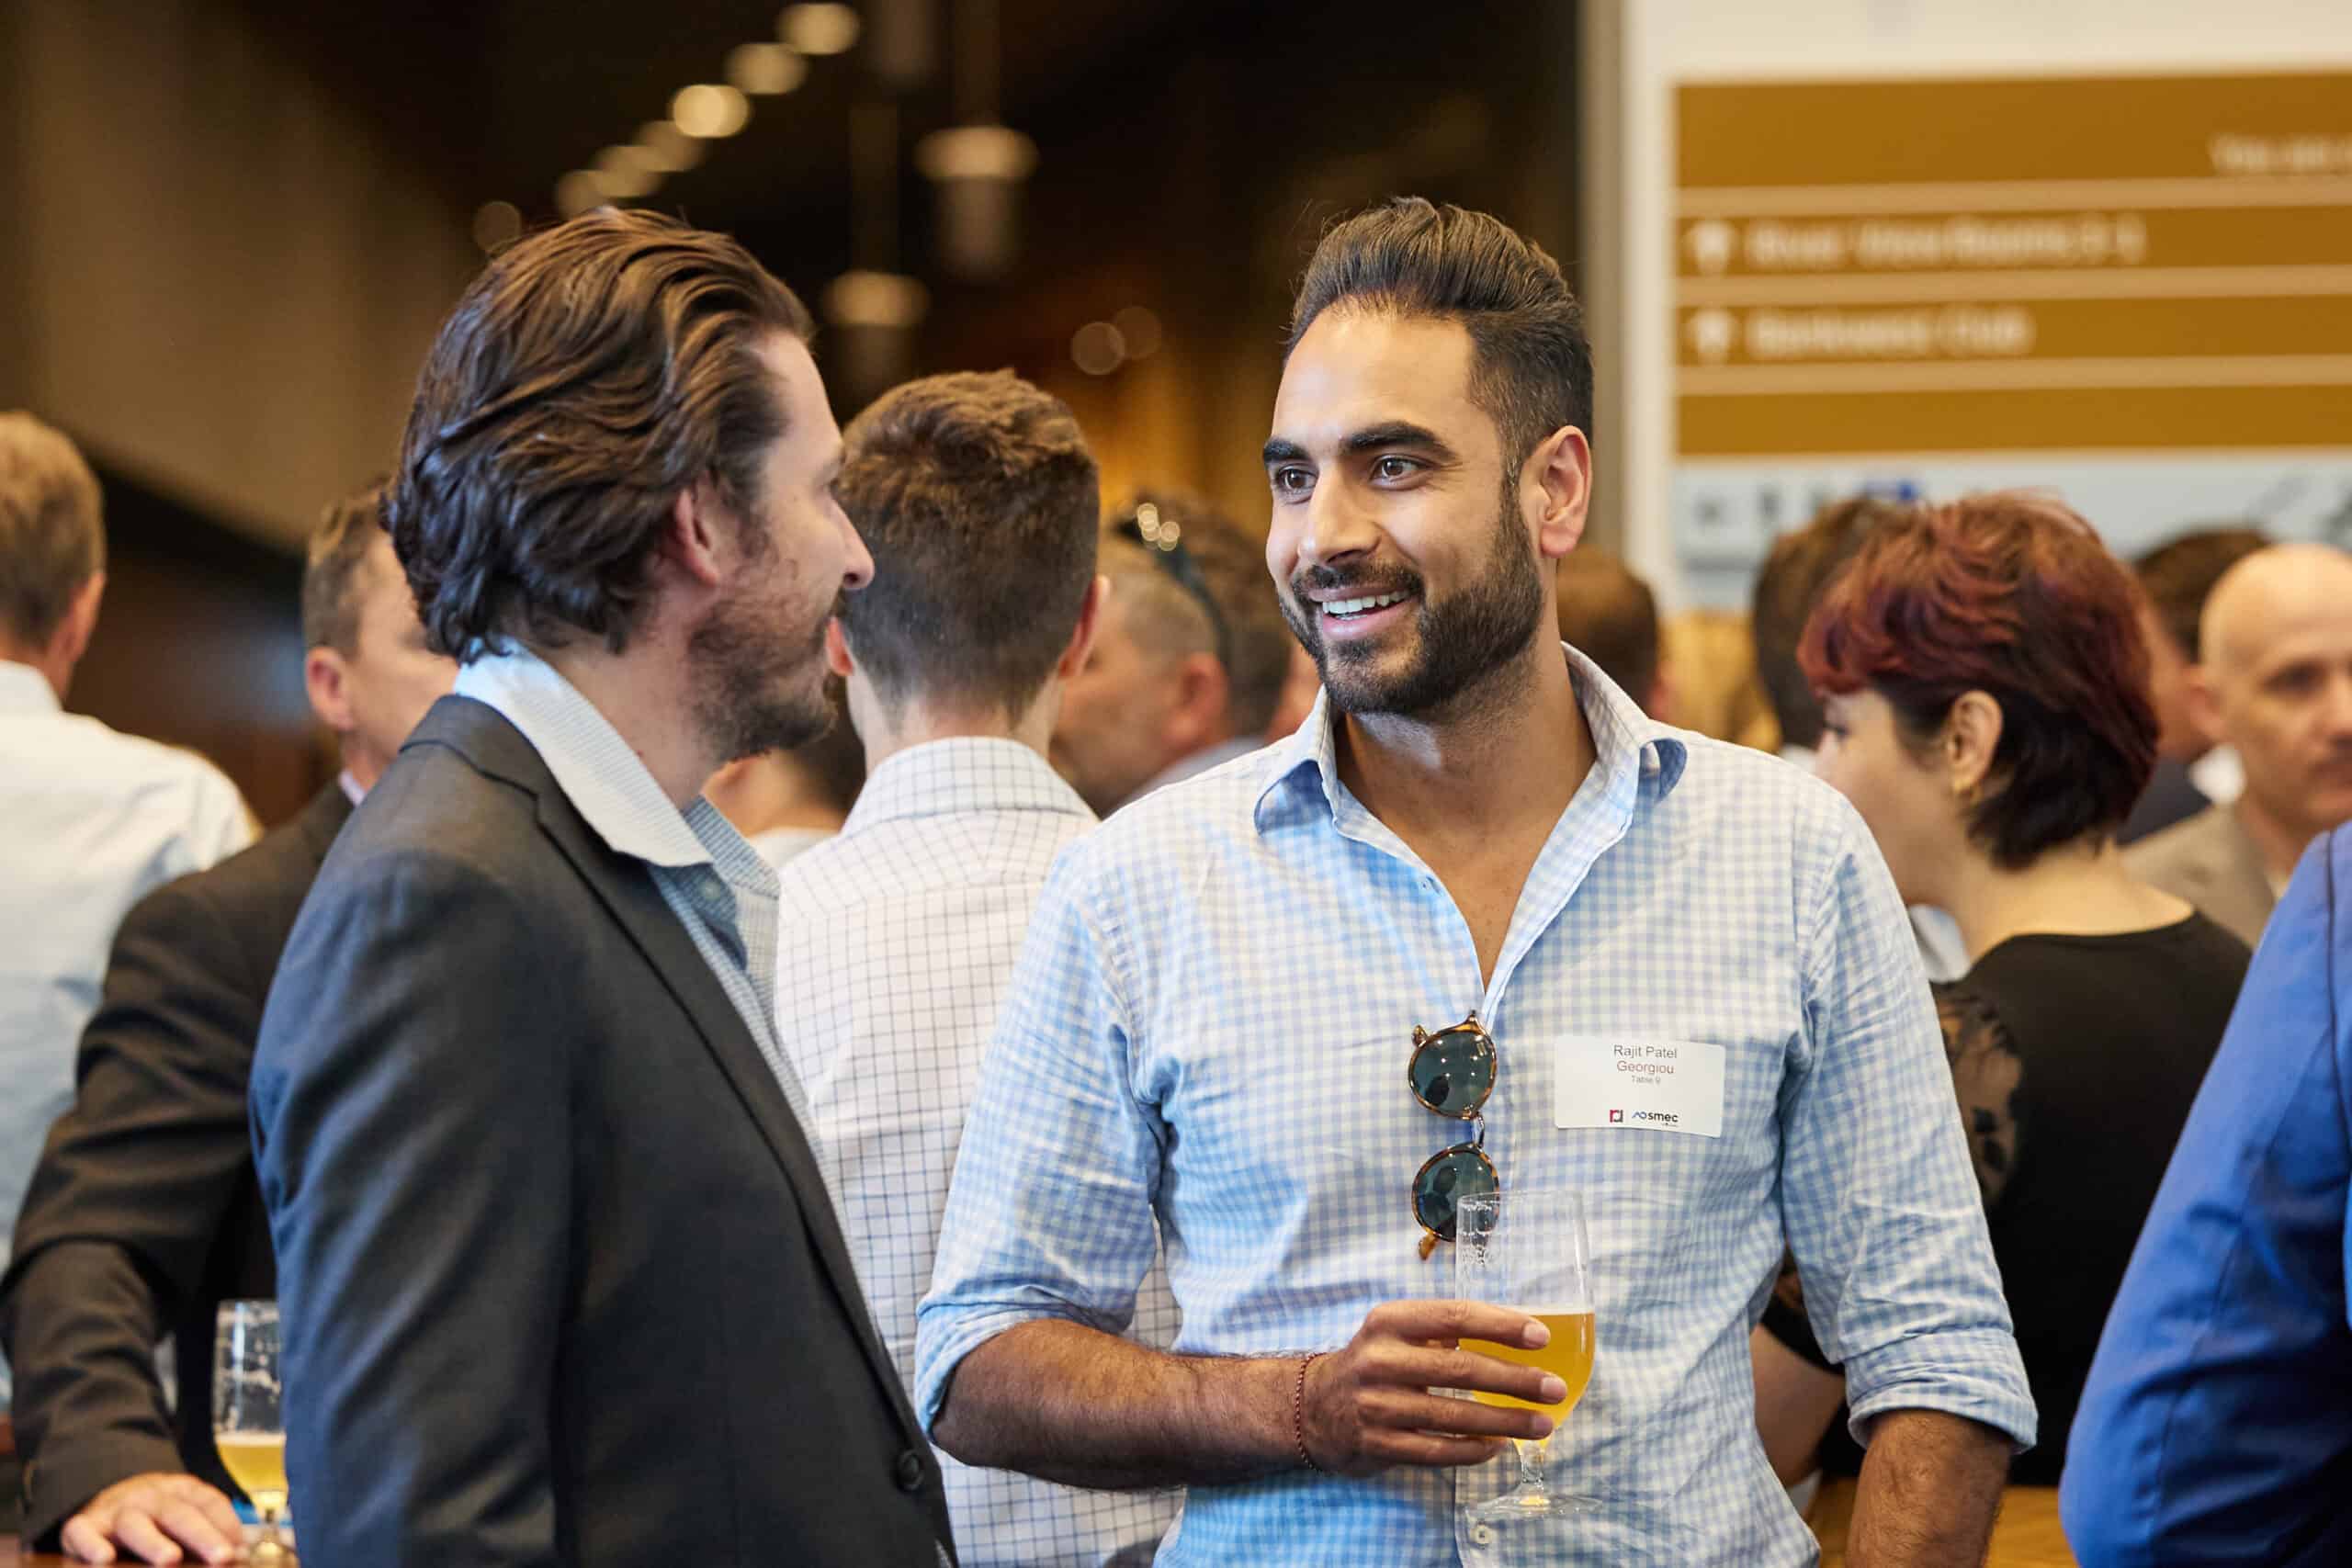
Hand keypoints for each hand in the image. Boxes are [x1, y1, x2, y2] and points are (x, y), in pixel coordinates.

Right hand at [59, 1473, 243, 1564]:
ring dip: (153, 1542)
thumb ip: (212, 1533)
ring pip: (134, 1523)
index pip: (209, 1504)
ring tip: (170, 1559)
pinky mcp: (83, 1525)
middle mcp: (150, 1497)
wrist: (106, 1494)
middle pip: (177, 1514)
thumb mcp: (185, 1515)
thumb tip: (240, 1557)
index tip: (240, 1552)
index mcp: (181, 1492)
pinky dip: (91, 1545)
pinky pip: (82, 1532)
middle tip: (222, 1557)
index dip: (226, 1526)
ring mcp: (116, 1510)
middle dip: (201, 1536)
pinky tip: (103, 1560)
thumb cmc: (155, 1517)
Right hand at [1298, 1298, 1564, 1476]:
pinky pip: (1437, 1450)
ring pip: (1454, 1416)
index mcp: (1389, 1322)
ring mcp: (1377, 1406)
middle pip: (1461, 1369)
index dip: (1501, 1326)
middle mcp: (1380, 1360)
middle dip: (1515, 1380)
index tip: (1541, 1337)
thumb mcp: (1395, 1332)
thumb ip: (1441, 1329)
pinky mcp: (1378, 1445)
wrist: (1314, 1408)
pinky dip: (1472, 1450)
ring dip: (1505, 1421)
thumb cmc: (1373, 1363)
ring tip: (1542, 1424)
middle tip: (1554, 1389)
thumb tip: (1512, 1333)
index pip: (1455, 1316)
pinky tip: (1498, 1446)